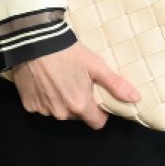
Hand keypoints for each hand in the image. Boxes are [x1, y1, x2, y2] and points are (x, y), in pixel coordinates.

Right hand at [8, 41, 139, 128]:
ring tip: (60, 79)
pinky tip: (45, 81)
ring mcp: (43, 110)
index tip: (97, 97)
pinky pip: (42, 107)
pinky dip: (45, 98)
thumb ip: (115, 85)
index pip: (97, 123)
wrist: (35, 42)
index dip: (100, 112)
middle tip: (78, 82)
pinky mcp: (28, 105)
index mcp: (80, 106)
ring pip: (60, 112)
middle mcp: (61, 113)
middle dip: (80, 104)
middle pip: (77, 116)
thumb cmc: (68, 53)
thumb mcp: (96, 65)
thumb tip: (135, 98)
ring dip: (62, 101)